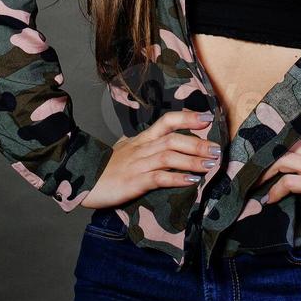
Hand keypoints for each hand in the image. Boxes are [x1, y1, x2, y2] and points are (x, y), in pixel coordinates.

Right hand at [81, 110, 221, 209]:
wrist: (82, 180)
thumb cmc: (105, 168)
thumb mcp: (125, 150)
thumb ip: (142, 145)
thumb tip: (157, 139)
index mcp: (142, 139)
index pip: (167, 121)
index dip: (188, 118)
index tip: (208, 119)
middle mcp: (142, 148)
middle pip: (173, 138)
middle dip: (198, 143)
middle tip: (217, 149)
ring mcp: (138, 165)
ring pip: (170, 156)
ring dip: (193, 159)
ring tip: (211, 164)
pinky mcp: (135, 182)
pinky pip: (159, 178)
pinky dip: (178, 178)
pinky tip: (193, 181)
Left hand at [255, 124, 300, 219]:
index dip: (283, 133)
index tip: (271, 142)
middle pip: (285, 145)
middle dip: (268, 155)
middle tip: (258, 165)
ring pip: (281, 161)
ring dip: (267, 174)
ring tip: (259, 183)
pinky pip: (286, 183)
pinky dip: (275, 191)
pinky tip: (271, 198)